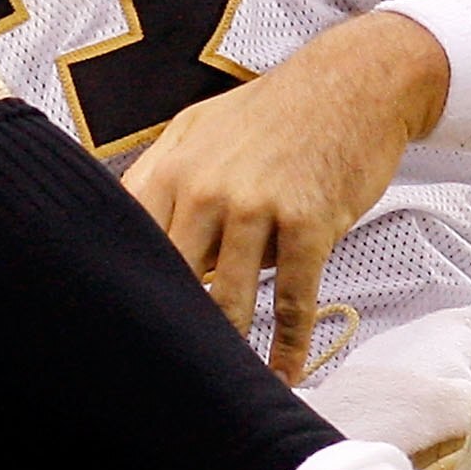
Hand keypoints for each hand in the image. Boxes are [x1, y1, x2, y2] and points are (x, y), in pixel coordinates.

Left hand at [121, 12, 445, 379]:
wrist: (353, 82)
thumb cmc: (274, 112)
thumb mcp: (200, 128)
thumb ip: (163, 179)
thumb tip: (133, 235)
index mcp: (172, 168)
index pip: (130, 243)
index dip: (122, 291)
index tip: (117, 331)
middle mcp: (206, 189)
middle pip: (173, 280)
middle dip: (168, 328)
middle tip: (160, 375)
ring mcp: (257, 207)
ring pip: (228, 299)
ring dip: (225, 348)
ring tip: (216, 386)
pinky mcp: (308, 224)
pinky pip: (293, 300)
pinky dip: (288, 345)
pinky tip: (284, 374)